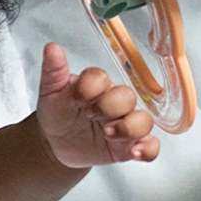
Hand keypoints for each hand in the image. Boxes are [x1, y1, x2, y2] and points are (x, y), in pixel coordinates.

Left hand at [33, 41, 159, 167]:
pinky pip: (150, 147)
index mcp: (96, 85)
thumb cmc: (58, 113)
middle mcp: (115, 102)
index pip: (101, 79)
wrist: (56, 142)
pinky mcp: (129, 146)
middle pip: (126, 97)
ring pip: (143, 120)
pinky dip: (147, 149)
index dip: (90, 88)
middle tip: (89, 116)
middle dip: (109, 106)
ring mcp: (125, 123)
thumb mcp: (50, 93)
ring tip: (107, 134)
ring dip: (129, 127)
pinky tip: (133, 153)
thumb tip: (51, 48)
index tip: (75, 99)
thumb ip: (53, 71)